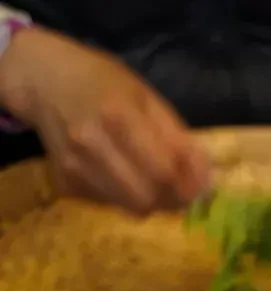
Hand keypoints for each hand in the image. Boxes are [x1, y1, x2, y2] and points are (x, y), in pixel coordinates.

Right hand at [0, 27, 209, 214]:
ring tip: (154, 180)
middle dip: (173, 199)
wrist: (44, 81)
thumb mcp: (147, 97)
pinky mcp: (65, 183)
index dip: (190, 185)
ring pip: (132, 208)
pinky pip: (111, 205)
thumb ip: (177, 136)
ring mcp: (74, 166)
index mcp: (119, 115)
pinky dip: (127, 197)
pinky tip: (123, 175)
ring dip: (153, 201)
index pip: (164, 172)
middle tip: (182, 189)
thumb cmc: (104, 83)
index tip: (202, 184)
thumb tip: (205, 176)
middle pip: (148, 198)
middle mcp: (91, 144)